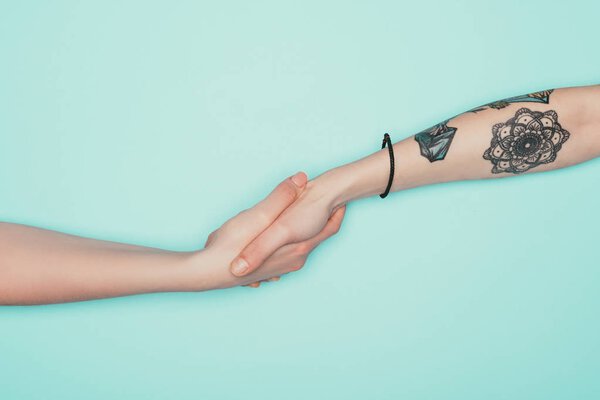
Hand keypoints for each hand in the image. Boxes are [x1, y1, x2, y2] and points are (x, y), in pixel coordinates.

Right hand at [229, 172, 345, 277]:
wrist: (206, 272)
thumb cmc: (231, 245)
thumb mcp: (258, 215)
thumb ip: (281, 197)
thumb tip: (301, 177)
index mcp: (298, 247)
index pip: (329, 228)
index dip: (337, 212)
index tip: (342, 199)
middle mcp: (293, 261)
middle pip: (316, 238)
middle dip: (322, 221)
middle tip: (328, 203)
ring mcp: (280, 269)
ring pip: (299, 247)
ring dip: (303, 234)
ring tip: (306, 219)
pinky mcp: (266, 272)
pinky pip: (284, 255)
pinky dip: (287, 244)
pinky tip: (280, 239)